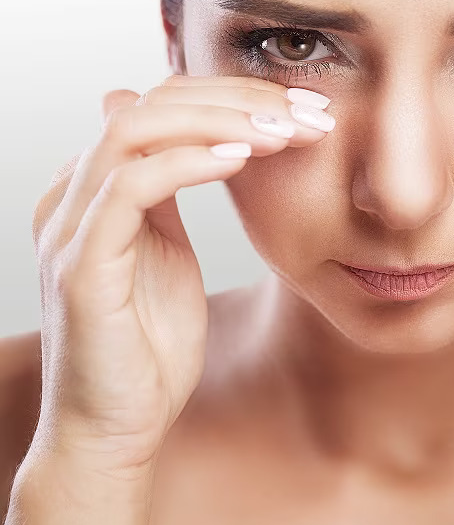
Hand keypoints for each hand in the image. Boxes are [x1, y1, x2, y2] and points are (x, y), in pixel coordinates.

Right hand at [29, 75, 332, 472]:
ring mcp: (73, 226)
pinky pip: (131, 187)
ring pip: (137, 128)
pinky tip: (241, 162)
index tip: (306, 110)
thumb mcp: (170, 256)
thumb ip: (173, 197)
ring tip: (284, 132)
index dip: (236, 96)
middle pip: (152, 102)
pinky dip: (189, 163)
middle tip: (308, 112)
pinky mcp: (80, 264)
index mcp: (101, 190)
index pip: (162, 105)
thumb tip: (192, 146)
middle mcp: (78, 195)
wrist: (116, 428)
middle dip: (239, 98)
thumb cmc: (149, 349)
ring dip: (221, 122)